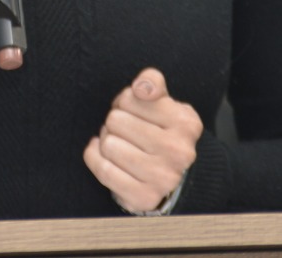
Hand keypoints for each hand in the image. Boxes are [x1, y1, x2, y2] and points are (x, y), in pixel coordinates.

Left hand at [83, 68, 202, 212]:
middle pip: (115, 120)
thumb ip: (152, 83)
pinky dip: (96, 158)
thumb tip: (141, 88)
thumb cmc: (160, 132)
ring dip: (106, 141)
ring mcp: (163, 178)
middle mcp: (179, 152)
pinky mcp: (144, 198)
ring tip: (119, 143)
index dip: (124, 101)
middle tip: (124, 130)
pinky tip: (104, 155)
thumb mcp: (163, 103)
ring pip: (108, 145)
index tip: (132, 110)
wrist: (168, 178)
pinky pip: (103, 169)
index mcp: (186, 123)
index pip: (129, 98)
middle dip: (114, 122)